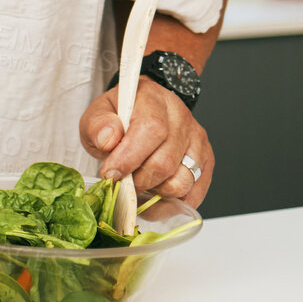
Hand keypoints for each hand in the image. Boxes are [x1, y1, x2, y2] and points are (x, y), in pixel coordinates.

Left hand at [78, 80, 212, 205]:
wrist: (138, 114)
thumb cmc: (118, 117)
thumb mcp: (97, 115)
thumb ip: (97, 125)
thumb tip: (108, 140)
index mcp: (153, 99)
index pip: (151, 129)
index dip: (129, 157)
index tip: (110, 173)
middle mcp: (181, 117)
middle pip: (165, 162)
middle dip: (138, 180)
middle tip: (122, 180)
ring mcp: (197, 140)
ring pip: (182, 181)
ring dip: (155, 191)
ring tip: (139, 182)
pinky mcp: (205, 161)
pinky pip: (193, 193)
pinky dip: (171, 202)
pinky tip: (154, 192)